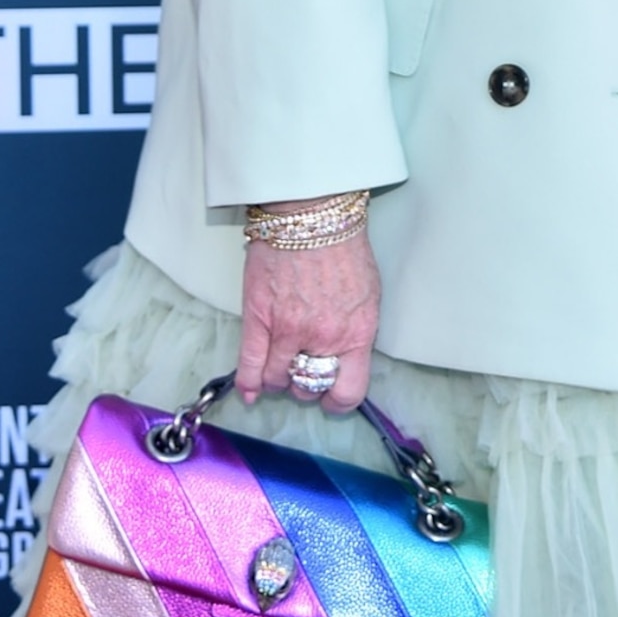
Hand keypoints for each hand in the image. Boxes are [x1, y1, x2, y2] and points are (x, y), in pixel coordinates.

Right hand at [237, 230, 378, 412]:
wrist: (313, 215)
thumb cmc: (345, 249)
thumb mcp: (368, 295)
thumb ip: (356, 332)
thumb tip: (344, 358)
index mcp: (357, 334)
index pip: (348, 392)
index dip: (337, 400)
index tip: (330, 396)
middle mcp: (323, 339)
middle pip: (308, 387)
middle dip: (305, 383)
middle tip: (302, 368)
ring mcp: (288, 331)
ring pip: (277, 379)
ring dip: (278, 377)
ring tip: (280, 364)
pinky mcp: (259, 319)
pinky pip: (250, 365)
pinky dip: (248, 383)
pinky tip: (250, 392)